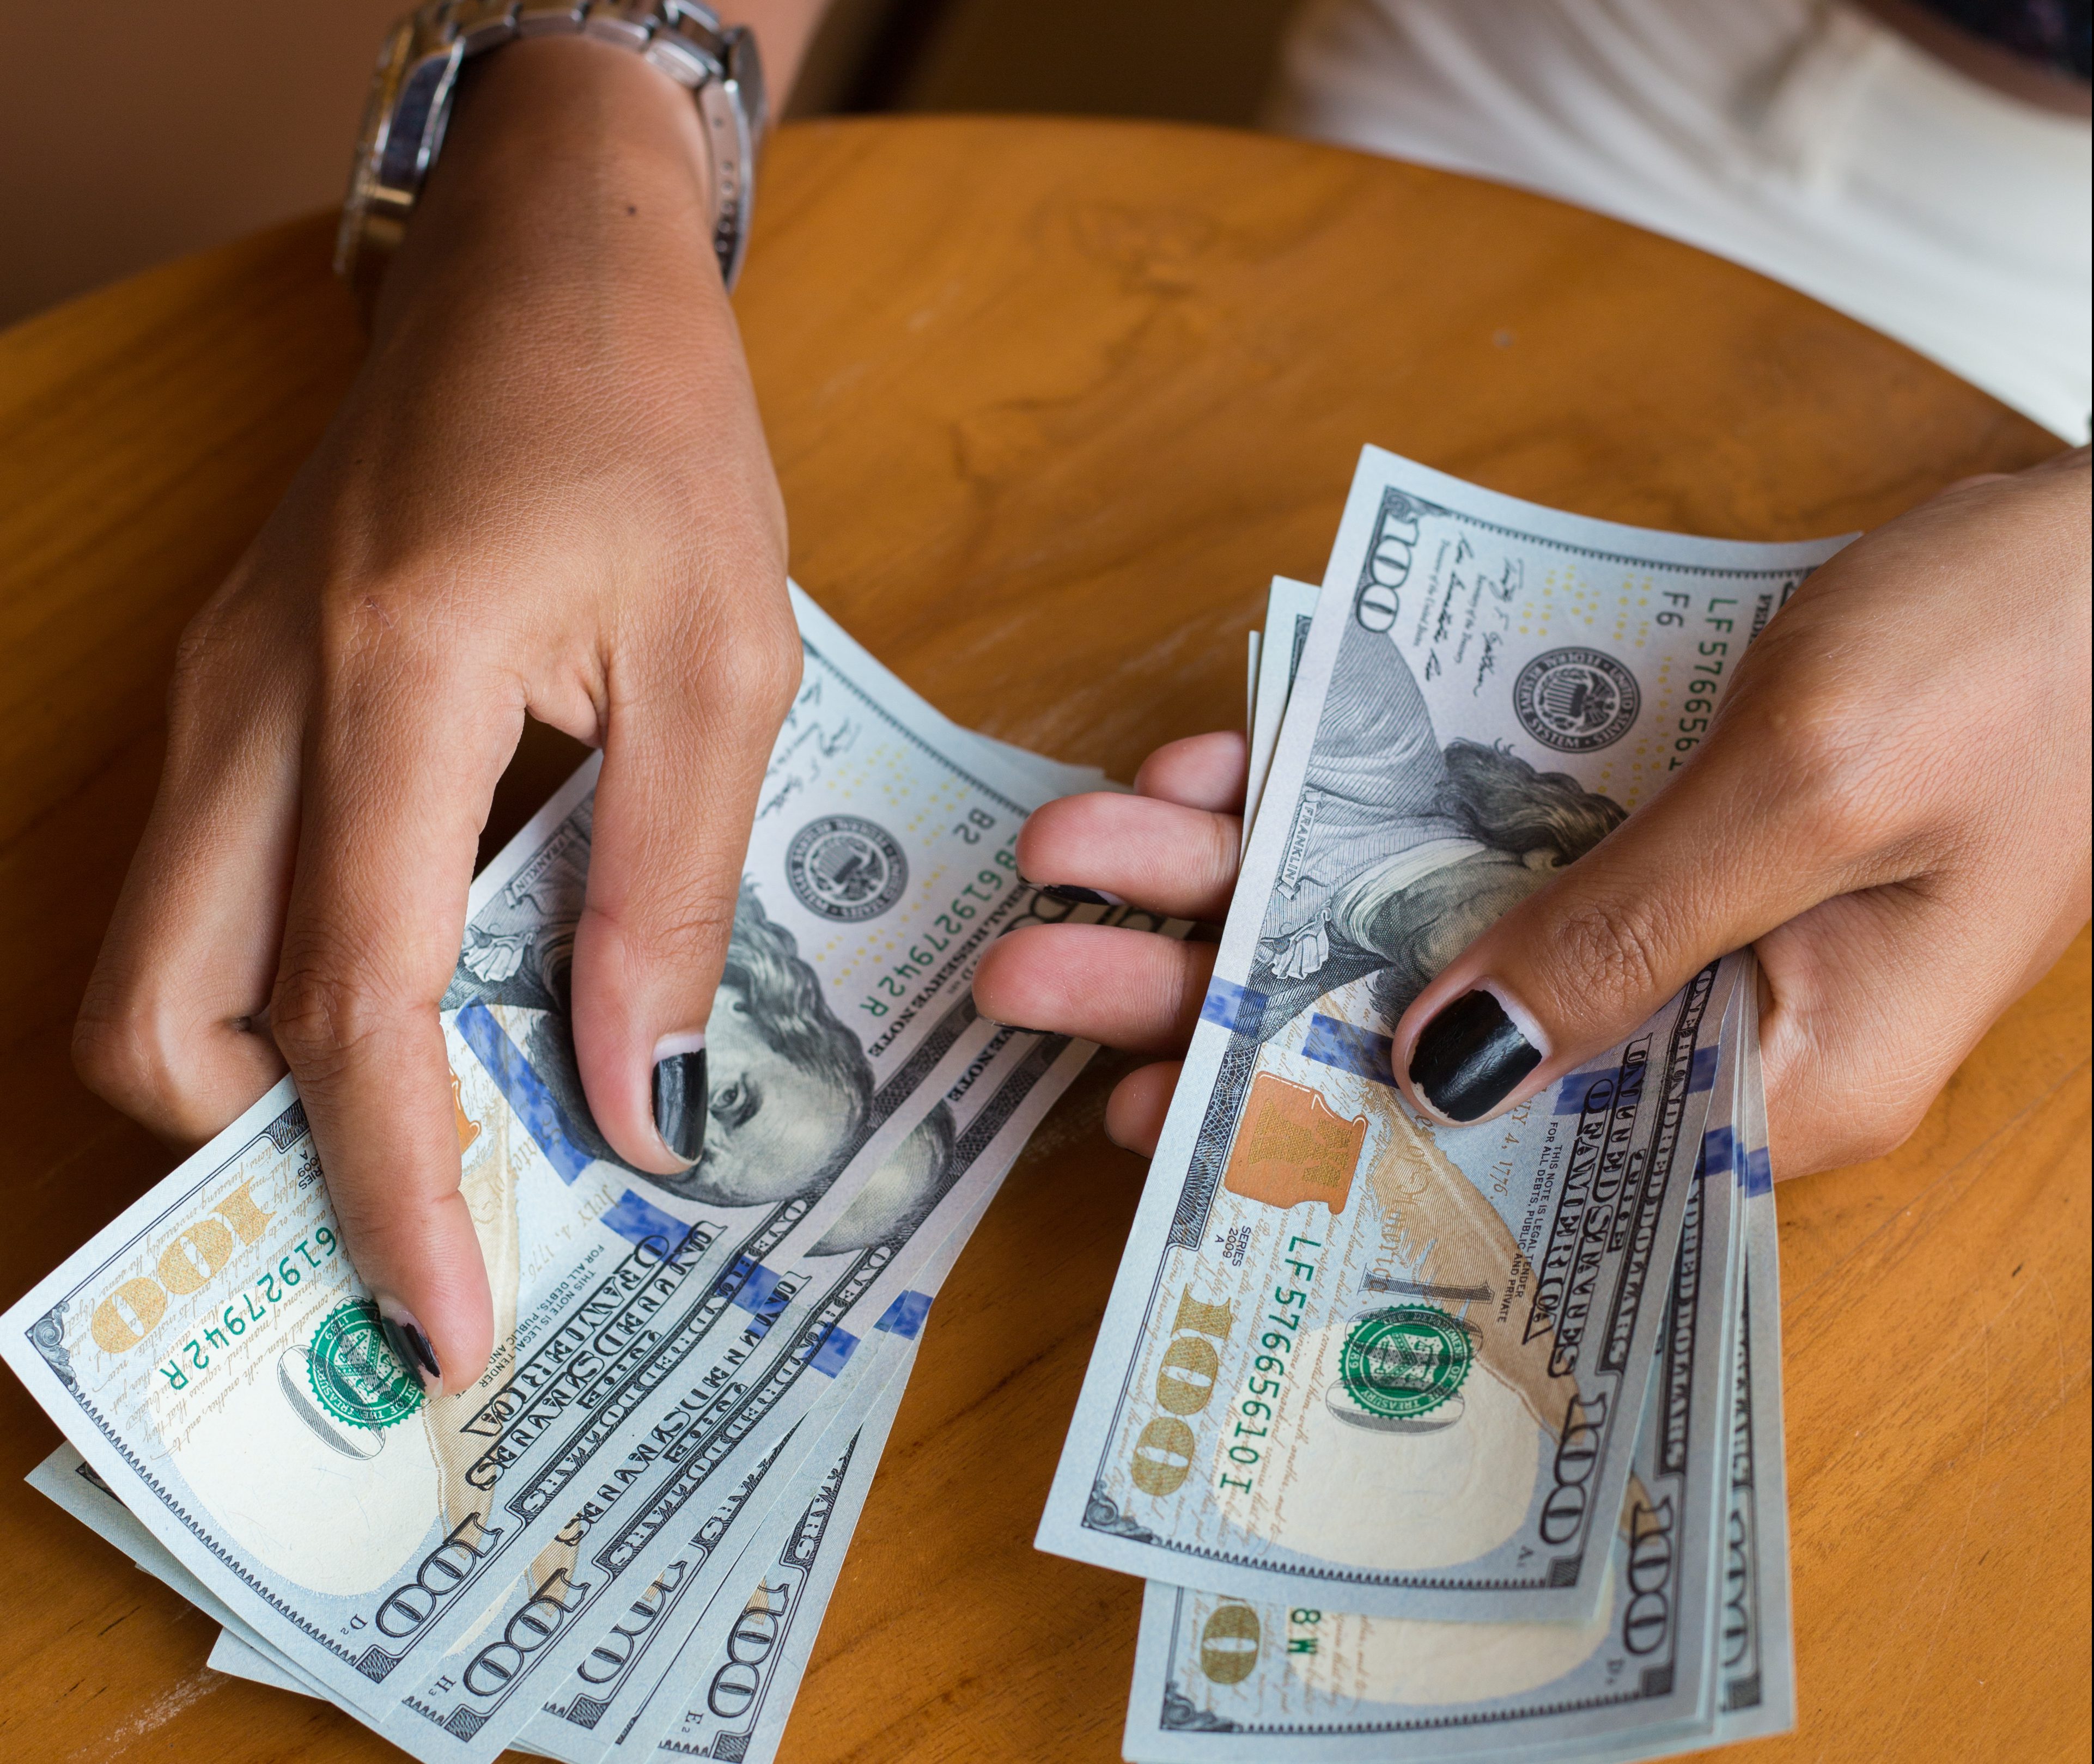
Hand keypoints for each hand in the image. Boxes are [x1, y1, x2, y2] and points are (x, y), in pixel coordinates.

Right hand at [72, 37, 798, 1390]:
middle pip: (158, 1018)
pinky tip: (437, 1003)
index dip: (392, 1183)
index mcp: (388, 685)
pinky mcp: (240, 693)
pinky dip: (296, 986)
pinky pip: (221, 890)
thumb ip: (669, 892)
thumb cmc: (651, 430)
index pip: (350, 1003)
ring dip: (278, 1079)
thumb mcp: (723, 662)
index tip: (448, 1322)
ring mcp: (220, 694)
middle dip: (271, 1158)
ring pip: (164, 963)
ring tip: (446, 1133)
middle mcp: (253, 703)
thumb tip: (637, 1104)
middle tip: (432, 1228)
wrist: (543, 258)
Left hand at [973, 448, 2091, 1177]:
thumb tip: (1443, 1063)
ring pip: (1402, 920)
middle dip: (1212, 1002)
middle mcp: (1690, 1021)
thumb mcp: (1819, 793)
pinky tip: (1215, 767)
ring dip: (1236, 880)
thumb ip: (1625, 933)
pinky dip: (1335, 791)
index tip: (1153, 1122)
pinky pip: (1453, 823)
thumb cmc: (2029, 663)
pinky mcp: (1635, 820)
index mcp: (1765, 1081)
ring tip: (1070, 855)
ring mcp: (1655, 915)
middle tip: (1029, 982)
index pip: (1501, 1162)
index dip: (1315, 1139)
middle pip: (1404, 1038)